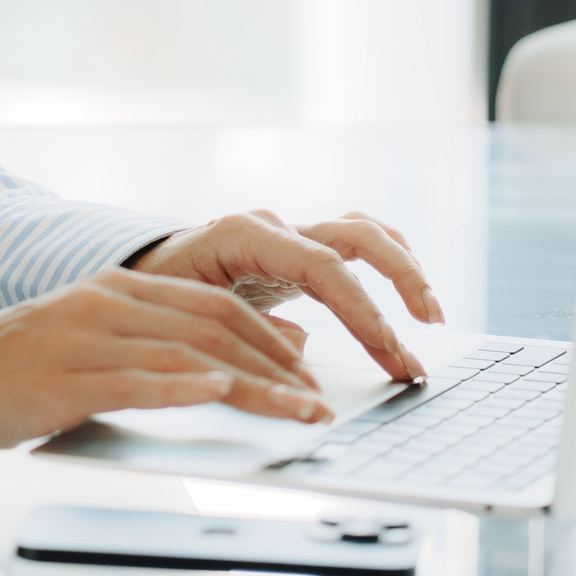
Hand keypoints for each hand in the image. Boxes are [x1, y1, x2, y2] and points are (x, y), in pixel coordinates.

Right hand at [0, 268, 335, 449]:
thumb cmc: (28, 365)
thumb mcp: (99, 339)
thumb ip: (164, 340)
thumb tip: (247, 359)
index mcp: (119, 287)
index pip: (213, 305)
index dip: (270, 338)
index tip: (311, 374)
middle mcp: (108, 303)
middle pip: (212, 327)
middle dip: (276, 368)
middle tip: (320, 402)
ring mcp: (86, 337)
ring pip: (188, 355)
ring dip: (253, 386)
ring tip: (297, 412)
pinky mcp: (66, 378)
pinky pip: (136, 380)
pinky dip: (183, 386)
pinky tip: (218, 391)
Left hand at [128, 209, 441, 381]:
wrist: (143, 274)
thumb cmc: (160, 293)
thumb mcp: (190, 314)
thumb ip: (243, 328)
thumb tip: (302, 349)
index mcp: (244, 234)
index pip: (321, 266)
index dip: (360, 307)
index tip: (389, 346)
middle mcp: (274, 227)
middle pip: (354, 236)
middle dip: (398, 280)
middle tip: (428, 329)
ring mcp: (289, 235)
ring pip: (363, 234)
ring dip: (404, 270)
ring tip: (432, 318)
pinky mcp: (300, 253)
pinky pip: (356, 247)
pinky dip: (389, 266)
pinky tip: (410, 300)